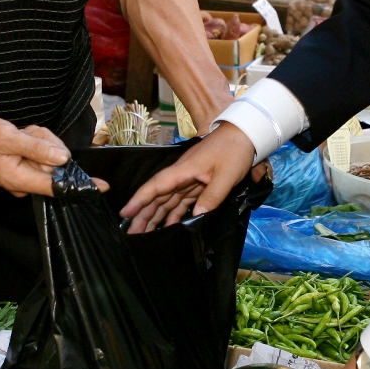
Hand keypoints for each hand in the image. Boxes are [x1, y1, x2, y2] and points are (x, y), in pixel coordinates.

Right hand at [0, 113, 72, 196]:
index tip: (102, 186)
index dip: (79, 185)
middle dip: (46, 143)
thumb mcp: (10, 137)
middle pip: (54, 165)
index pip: (56, 186)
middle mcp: (22, 182)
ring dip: (38, 139)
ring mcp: (22, 175)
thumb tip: (63, 159)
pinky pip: (39, 153)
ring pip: (48, 156)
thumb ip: (38, 149)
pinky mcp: (22, 167)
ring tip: (20, 133)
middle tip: (28, 132)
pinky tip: (20, 135)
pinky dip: (33, 140)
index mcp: (19, 179)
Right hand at [120, 122, 254, 232]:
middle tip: (131, 233)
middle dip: (143, 214)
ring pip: (166, 201)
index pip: (157, 186)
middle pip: (157, 196)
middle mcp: (181, 175)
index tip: (125, 212)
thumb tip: (196, 216)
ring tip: (143, 234)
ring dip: (155, 217)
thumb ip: (212, 196)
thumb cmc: (233, 151)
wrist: (244, 134)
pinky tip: (168, 227)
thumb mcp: (226, 175)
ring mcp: (188, 180)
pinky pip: (180, 201)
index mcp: (183, 170)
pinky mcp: (197, 184)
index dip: (140, 199)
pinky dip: (173, 214)